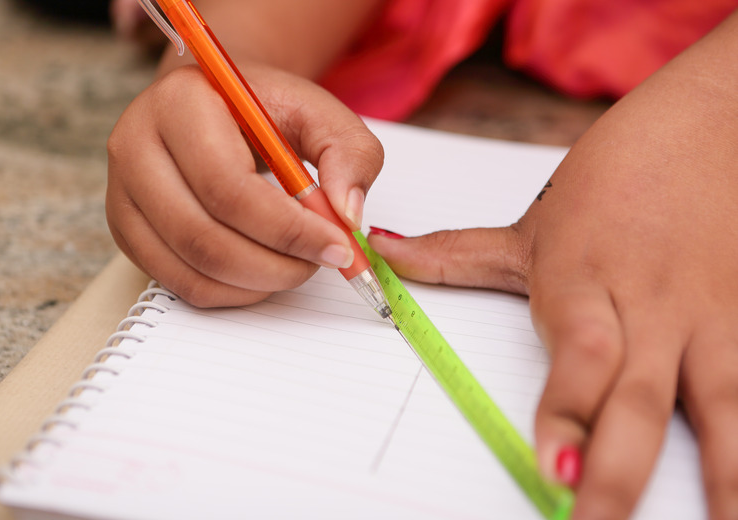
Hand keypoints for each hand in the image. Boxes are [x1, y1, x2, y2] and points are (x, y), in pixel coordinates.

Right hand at [107, 64, 382, 306]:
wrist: (219, 108)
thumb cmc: (267, 112)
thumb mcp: (320, 113)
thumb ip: (350, 153)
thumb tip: (346, 215)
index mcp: (179, 103)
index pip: (228, 187)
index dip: (288, 229)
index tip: (337, 246)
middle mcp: (135, 147)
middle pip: (203, 237)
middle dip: (276, 265)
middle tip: (322, 262)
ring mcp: (122, 194)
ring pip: (192, 269)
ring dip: (259, 283)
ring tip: (298, 264)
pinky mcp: (127, 231)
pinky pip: (181, 284)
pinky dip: (234, 293)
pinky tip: (266, 272)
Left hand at [368, 16, 737, 519]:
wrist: (713, 122)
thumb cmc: (617, 174)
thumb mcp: (534, 223)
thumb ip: (455, 253)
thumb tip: (382, 254)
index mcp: (583, 281)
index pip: (577, 353)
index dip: (568, 411)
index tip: (554, 470)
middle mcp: (649, 305)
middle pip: (638, 397)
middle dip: (621, 473)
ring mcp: (711, 315)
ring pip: (722, 402)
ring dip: (722, 475)